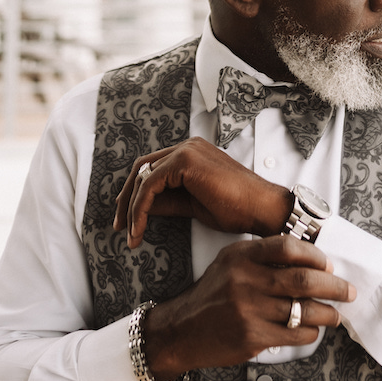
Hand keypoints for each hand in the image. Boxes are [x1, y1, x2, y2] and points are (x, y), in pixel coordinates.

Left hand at [113, 137, 292, 248]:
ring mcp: (186, 150)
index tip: (127, 219)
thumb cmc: (236, 209)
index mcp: (192, 153)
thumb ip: (167, 202)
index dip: (135, 193)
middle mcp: (187, 146)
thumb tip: (141, 209)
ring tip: (130, 234)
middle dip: (126, 199)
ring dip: (131, 207)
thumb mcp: (192, 206)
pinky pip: (150, 185)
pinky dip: (140, 208)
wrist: (261, 208)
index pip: (152, 168)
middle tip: (119, 226)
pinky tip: (139, 229)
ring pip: (143, 176)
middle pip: (142, 168)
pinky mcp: (184, 161)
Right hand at [142, 234, 356, 378]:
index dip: (316, 256)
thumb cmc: (214, 293)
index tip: (329, 266)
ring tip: (335, 314)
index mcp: (242, 256)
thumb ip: (264, 256)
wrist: (182, 329)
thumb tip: (312, 261)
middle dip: (335, 287)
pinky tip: (311, 329)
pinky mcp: (251, 337)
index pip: (289, 247)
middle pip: (304, 280)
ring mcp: (248, 310)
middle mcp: (245, 280)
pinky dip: (310, 332)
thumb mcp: (231, 262)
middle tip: (348, 291)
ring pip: (304, 310)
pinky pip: (295, 334)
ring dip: (328, 313)